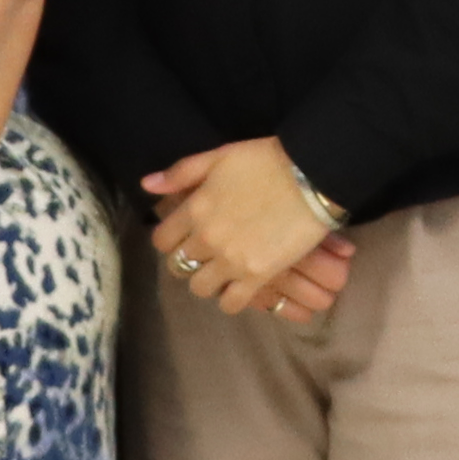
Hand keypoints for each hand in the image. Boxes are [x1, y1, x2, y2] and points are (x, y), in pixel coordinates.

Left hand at [142, 141, 341, 318]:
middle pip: (178, 266)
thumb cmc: (265, 161)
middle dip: (187, 261)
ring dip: (207, 281)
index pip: (162, 240)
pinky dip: (231, 299)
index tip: (183, 237)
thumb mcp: (219, 156)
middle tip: (204, 255)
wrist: (311, 176)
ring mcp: (231, 261)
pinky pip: (231, 303)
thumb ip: (181, 172)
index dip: (169, 240)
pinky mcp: (257, 276)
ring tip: (221, 271)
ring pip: (200, 288)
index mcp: (195, 209)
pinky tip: (240, 286)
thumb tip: (147, 185)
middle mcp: (206, 239)